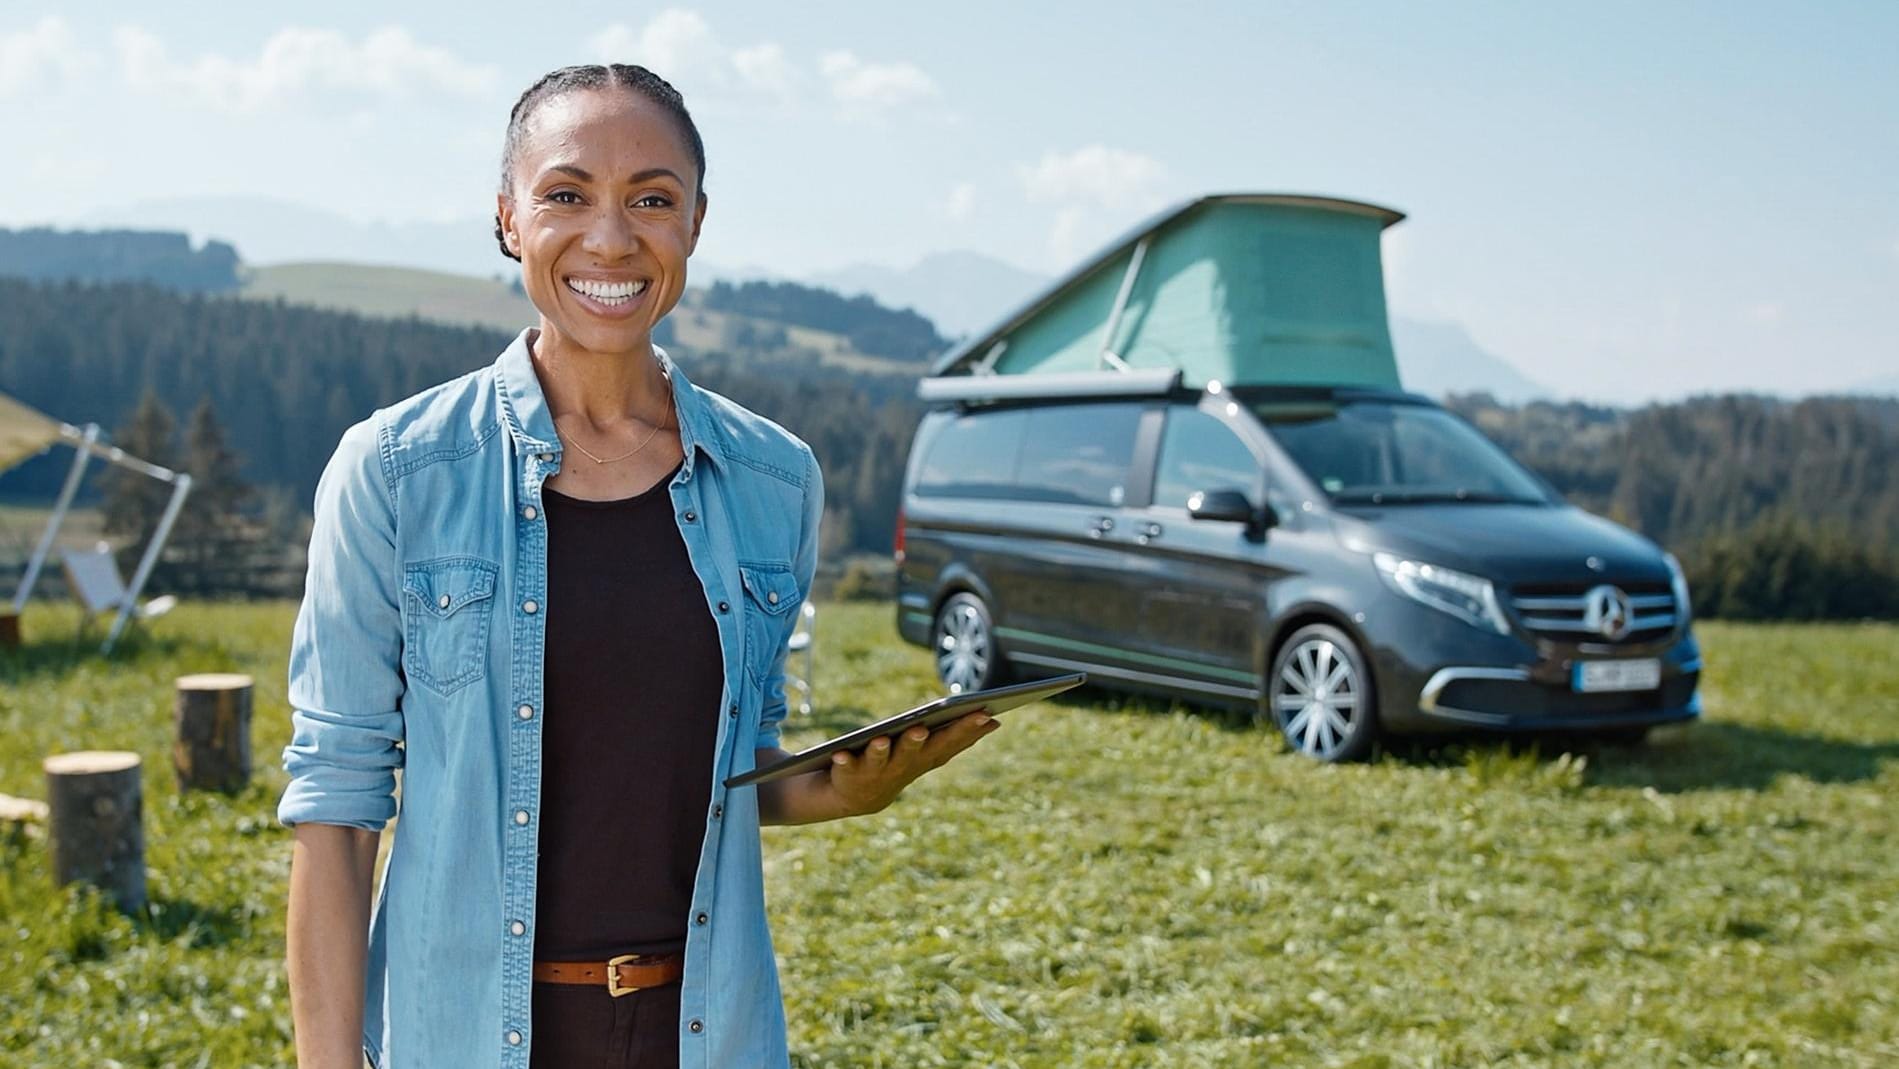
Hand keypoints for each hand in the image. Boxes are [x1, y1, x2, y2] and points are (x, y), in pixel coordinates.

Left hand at [825, 710, 1000, 815]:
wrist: (859, 796)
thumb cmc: (901, 762)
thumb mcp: (931, 750)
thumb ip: (959, 737)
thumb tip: (995, 720)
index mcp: (927, 756)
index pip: (950, 741)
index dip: (967, 729)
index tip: (985, 712)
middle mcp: (905, 765)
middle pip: (915, 750)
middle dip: (919, 741)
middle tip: (922, 728)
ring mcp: (877, 771)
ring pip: (881, 759)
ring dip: (881, 751)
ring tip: (880, 740)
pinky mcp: (850, 772)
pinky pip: (846, 766)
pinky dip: (844, 761)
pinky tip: (839, 753)